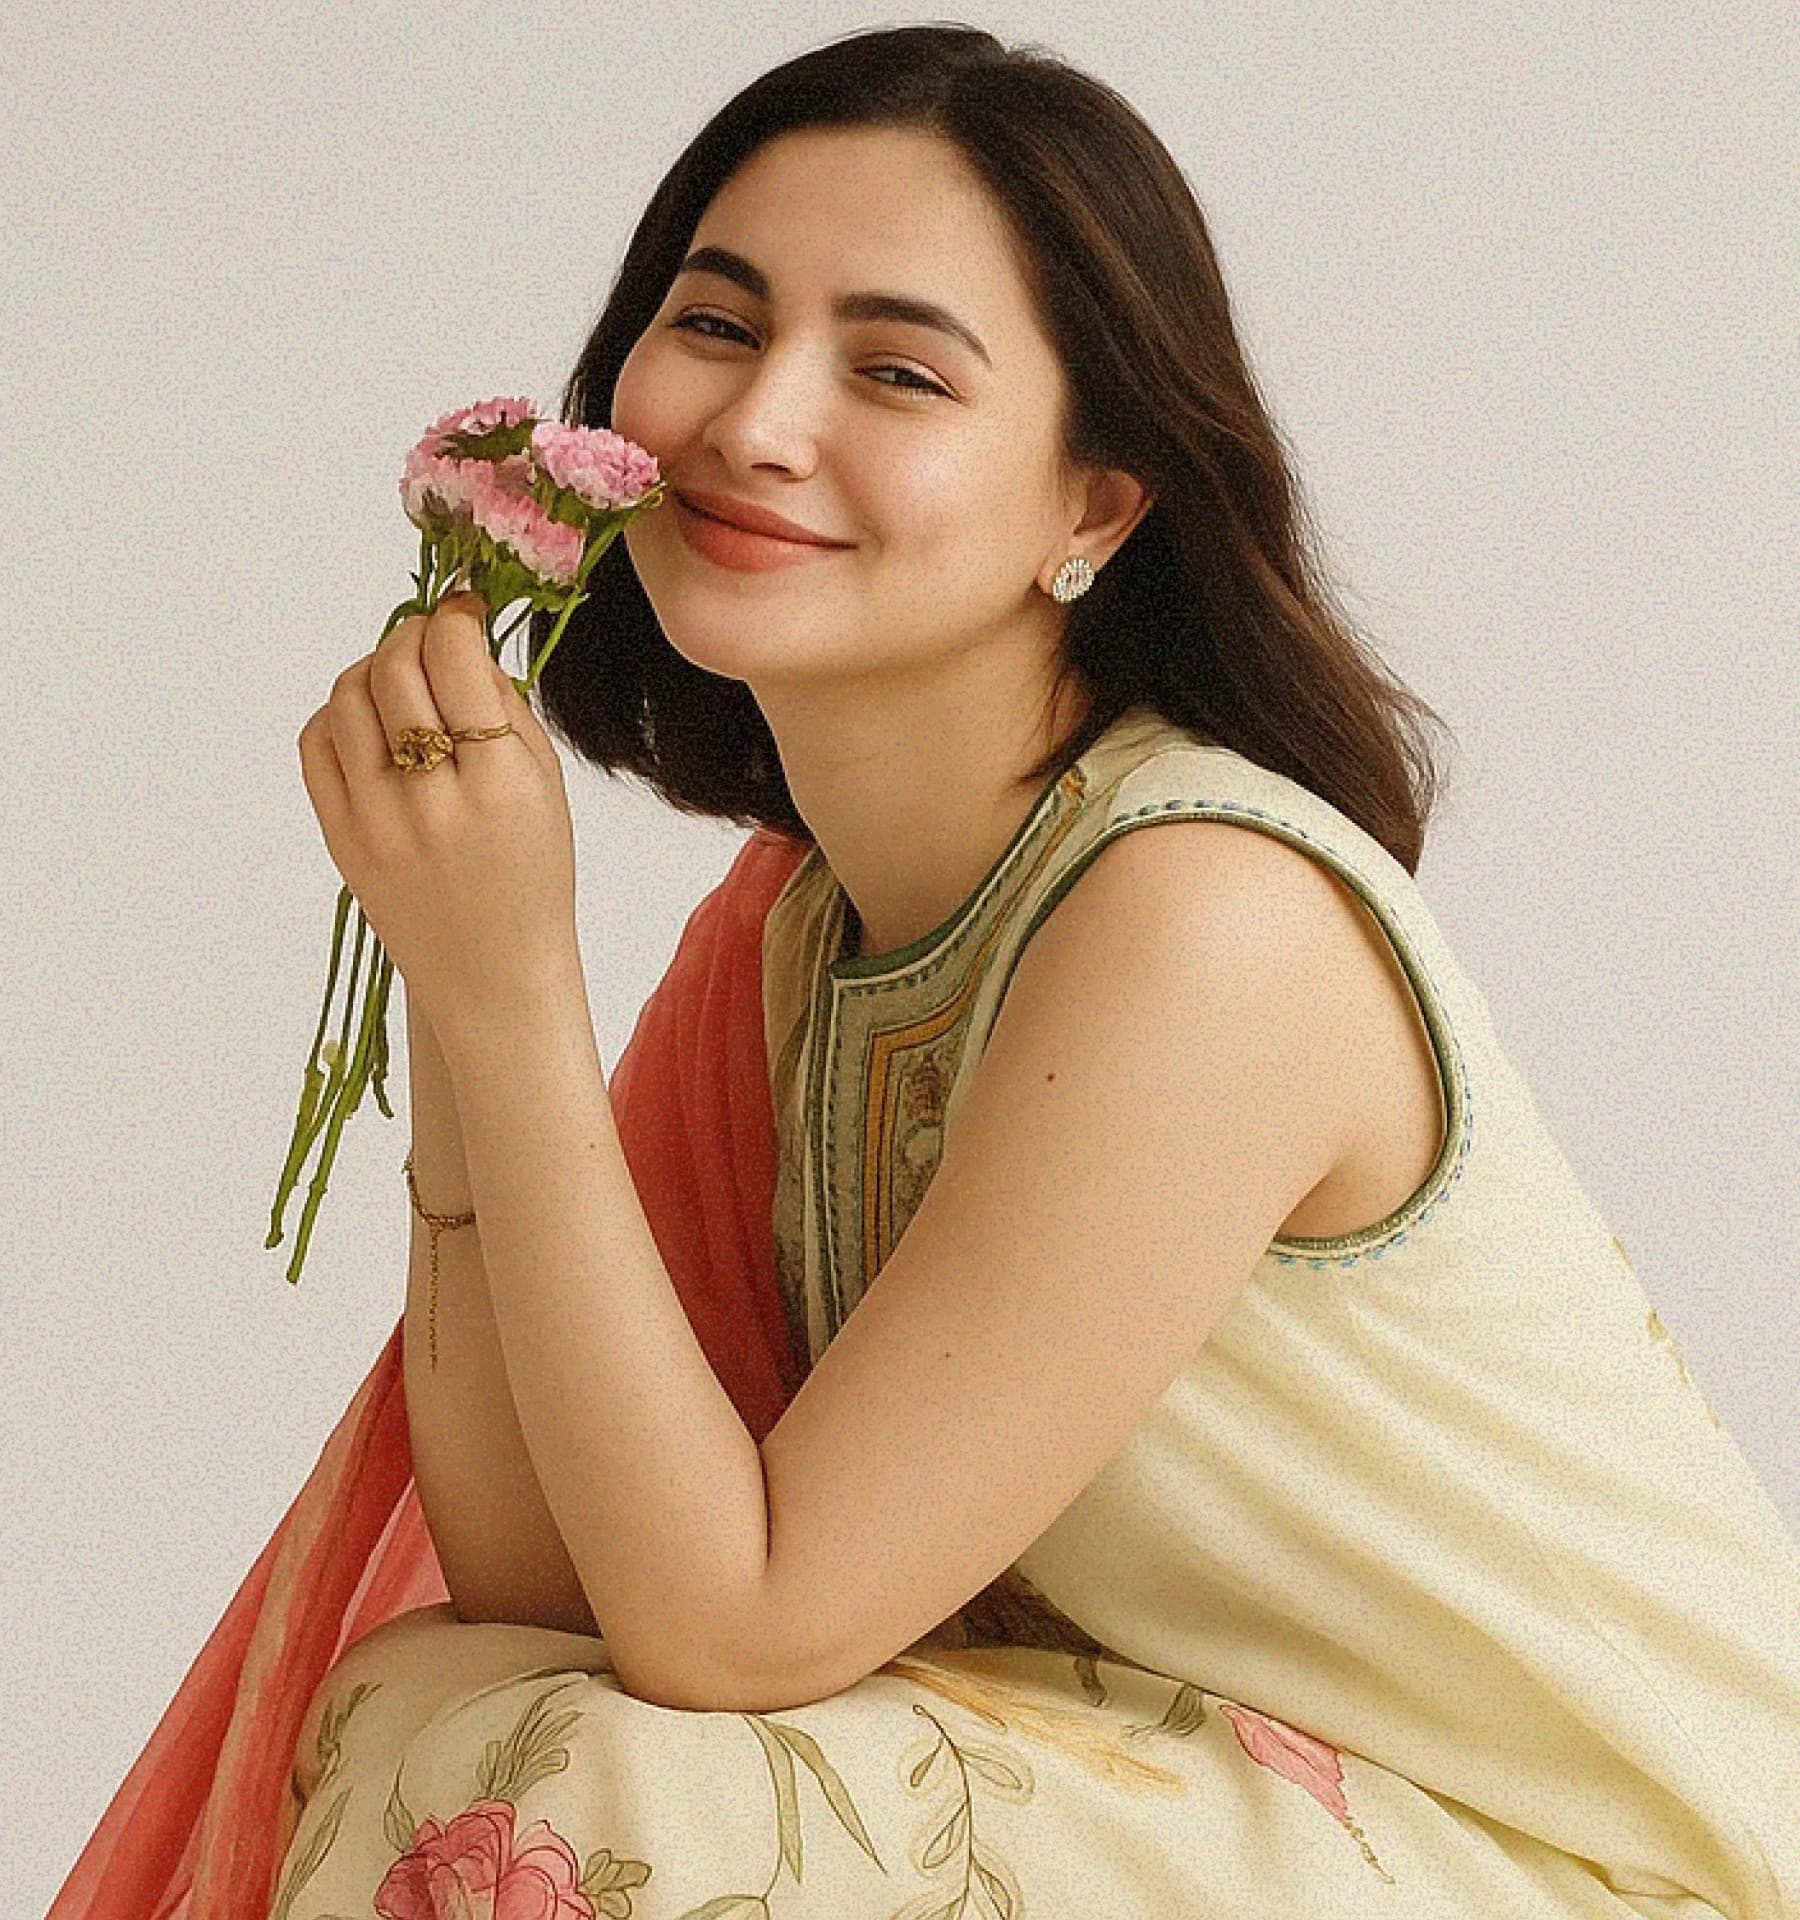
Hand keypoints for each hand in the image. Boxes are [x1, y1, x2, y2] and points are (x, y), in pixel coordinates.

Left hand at [297, 590, 583, 1037]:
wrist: (494, 975)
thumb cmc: (532, 878)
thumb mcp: (548, 788)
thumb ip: (505, 710)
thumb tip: (459, 640)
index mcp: (503, 784)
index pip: (456, 660)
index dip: (456, 618)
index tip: (464, 611)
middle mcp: (434, 800)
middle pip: (397, 669)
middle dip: (414, 635)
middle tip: (432, 638)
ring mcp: (378, 822)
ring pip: (349, 697)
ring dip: (374, 667)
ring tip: (400, 677)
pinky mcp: (340, 839)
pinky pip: (317, 744)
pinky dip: (339, 714)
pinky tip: (370, 720)